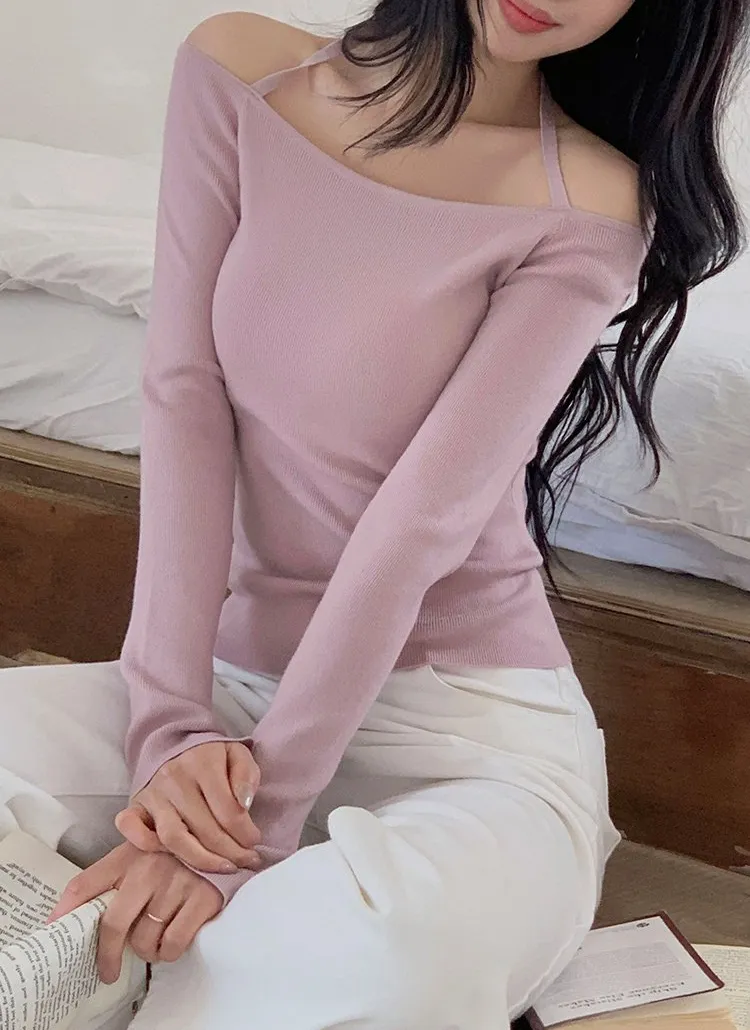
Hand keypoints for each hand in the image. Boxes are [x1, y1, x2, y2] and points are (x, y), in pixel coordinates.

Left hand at [49, 842, 221, 982]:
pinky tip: (174, 937)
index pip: (84, 885)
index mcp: (128, 854)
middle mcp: (149, 867)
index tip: (54, 934)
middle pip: (113, 924)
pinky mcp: (203, 898)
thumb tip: (60, 918)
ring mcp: (176, 882)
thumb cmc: (175, 855)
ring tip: (156, 937)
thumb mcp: (139, 854)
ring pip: (145, 940)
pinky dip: (170, 951)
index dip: (63, 913)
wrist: (224, 839)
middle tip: (108, 969)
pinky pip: (173, 944)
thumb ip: (105, 880)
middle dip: (108, 956)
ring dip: (147, 950)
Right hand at [116, 741, 261, 874]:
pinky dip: (148, 846)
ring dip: (201, 860)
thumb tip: (245, 802)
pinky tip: (176, 859)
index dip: (246, 833)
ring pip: (174, 837)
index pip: (227, 809)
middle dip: (230, 852)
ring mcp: (153, 794)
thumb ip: (246, 775)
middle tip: (246, 862)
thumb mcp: (237, 754)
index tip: (255, 844)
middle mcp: (174, 779)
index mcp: (203, 763)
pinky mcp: (135, 805)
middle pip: (204, 828)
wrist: (175, 743)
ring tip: (223, 868)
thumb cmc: (212, 757)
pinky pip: (132, 829)